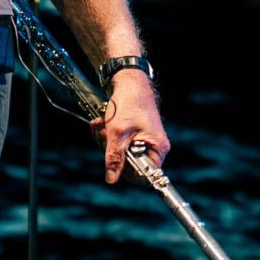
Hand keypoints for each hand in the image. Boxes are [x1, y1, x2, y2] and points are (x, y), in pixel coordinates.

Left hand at [89, 70, 169, 184]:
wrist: (128, 80)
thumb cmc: (129, 103)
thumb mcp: (118, 132)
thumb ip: (114, 157)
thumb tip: (111, 179)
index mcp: (157, 148)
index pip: (145, 175)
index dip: (126, 171)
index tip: (112, 159)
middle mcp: (153, 147)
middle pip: (129, 165)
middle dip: (111, 149)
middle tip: (103, 133)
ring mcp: (143, 141)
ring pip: (120, 153)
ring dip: (105, 140)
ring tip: (101, 124)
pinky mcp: (133, 135)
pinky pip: (118, 143)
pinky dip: (107, 134)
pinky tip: (102, 122)